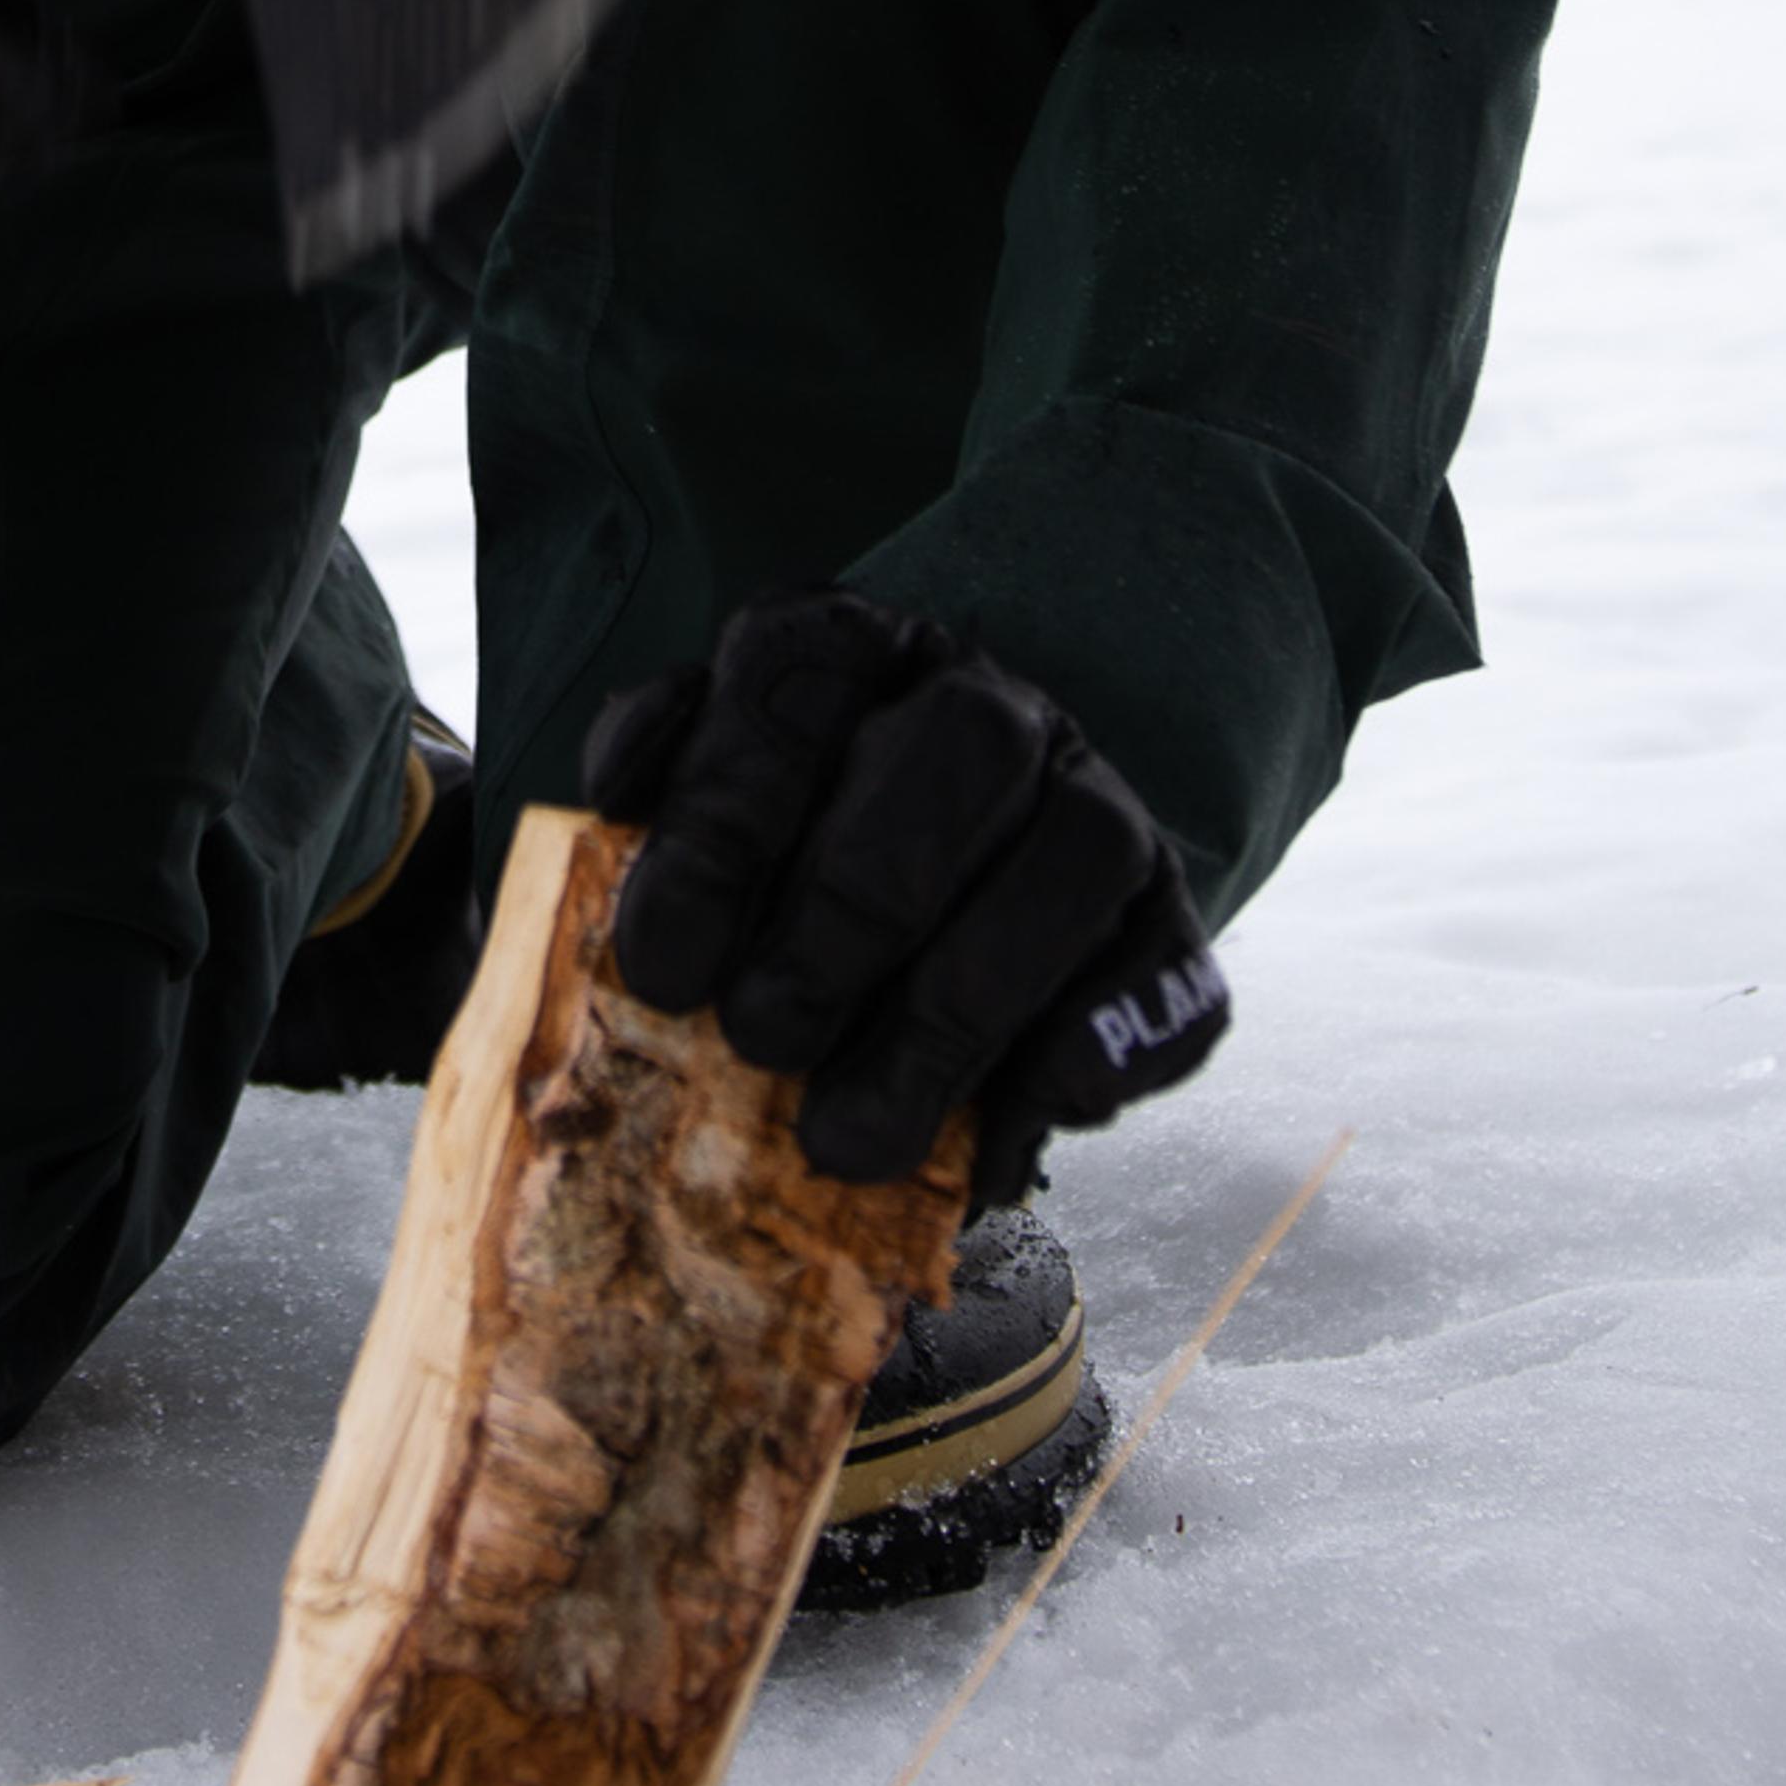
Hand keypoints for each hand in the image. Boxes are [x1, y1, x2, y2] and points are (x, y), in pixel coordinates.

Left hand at [582, 589, 1226, 1186]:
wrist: (940, 889)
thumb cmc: (783, 858)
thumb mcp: (694, 809)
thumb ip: (647, 798)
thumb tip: (617, 805)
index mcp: (853, 647)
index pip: (798, 679)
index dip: (728, 823)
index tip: (666, 971)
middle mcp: (988, 700)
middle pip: (954, 758)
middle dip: (847, 916)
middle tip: (763, 1042)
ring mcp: (1096, 799)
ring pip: (1072, 861)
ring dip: (950, 1018)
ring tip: (845, 1138)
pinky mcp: (1168, 920)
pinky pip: (1163, 977)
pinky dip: (1077, 1065)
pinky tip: (990, 1138)